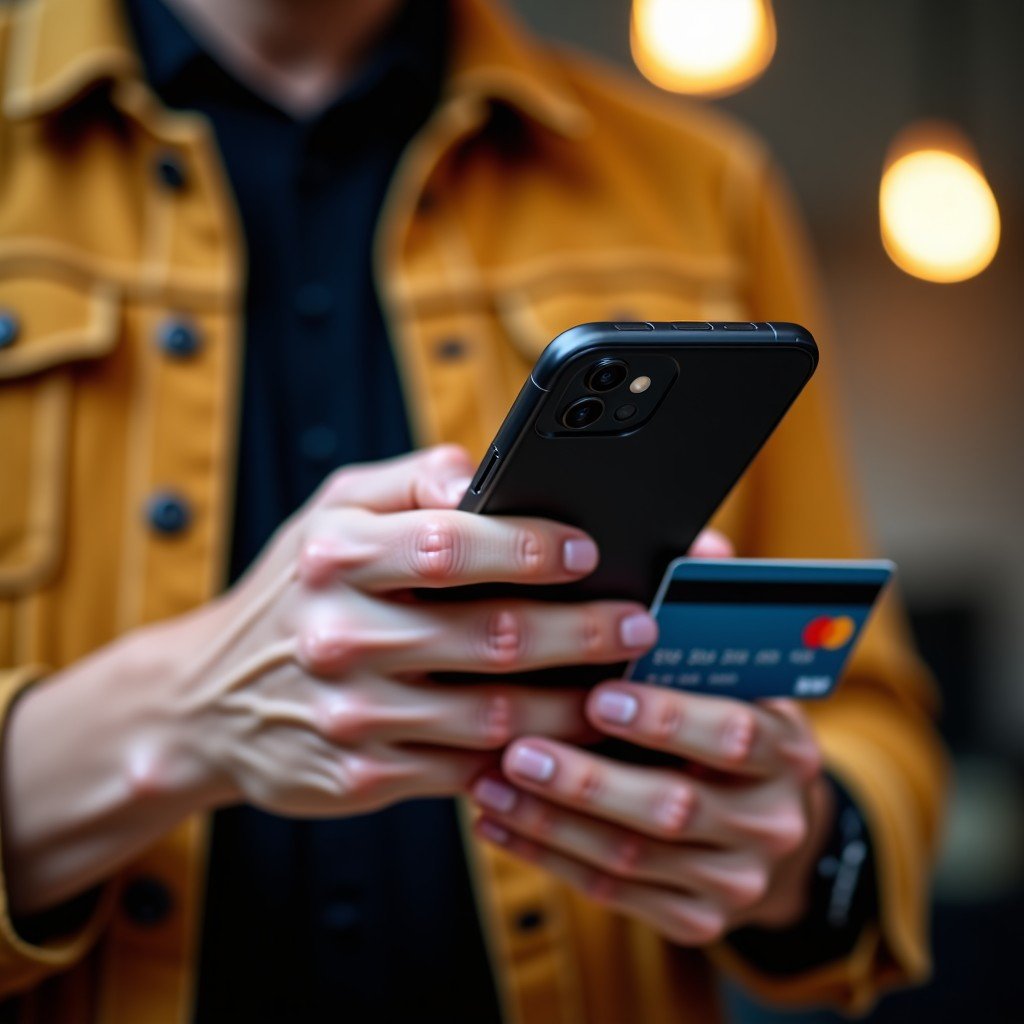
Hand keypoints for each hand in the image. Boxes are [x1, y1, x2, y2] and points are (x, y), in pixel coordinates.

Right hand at [3, 444, 660, 913]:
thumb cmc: (296, 590)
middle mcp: (338, 635)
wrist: (210, 701)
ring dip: (574, 703)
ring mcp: (350, 716)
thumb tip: (487, 473)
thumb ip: (410, 478)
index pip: (452, 543)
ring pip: (495, 716)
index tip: (590, 552)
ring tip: (623, 685)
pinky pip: (469, 769)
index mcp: (334, 555)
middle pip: (491, 636)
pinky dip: (529, 755)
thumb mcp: (332, 511)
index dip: (533, 546)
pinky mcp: (362, 778)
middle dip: (582, 631)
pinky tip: (566, 739)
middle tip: (638, 623)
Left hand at [469, 531, 833, 945]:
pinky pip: (612, 892)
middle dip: (588, 778)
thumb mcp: (745, 677)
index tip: (600, 695)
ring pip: (630, 856)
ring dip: (550, 820)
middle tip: (519, 748)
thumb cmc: (736, 727)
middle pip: (673, 806)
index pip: (736, 734)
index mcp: (786, 749)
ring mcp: (734, 880)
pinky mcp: (696, 919)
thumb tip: (703, 544)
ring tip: (486, 783)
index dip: (667, 719)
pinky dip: (549, 857)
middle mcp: (770, 821)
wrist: (776, 835)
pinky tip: (498, 824)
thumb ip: (718, 615)